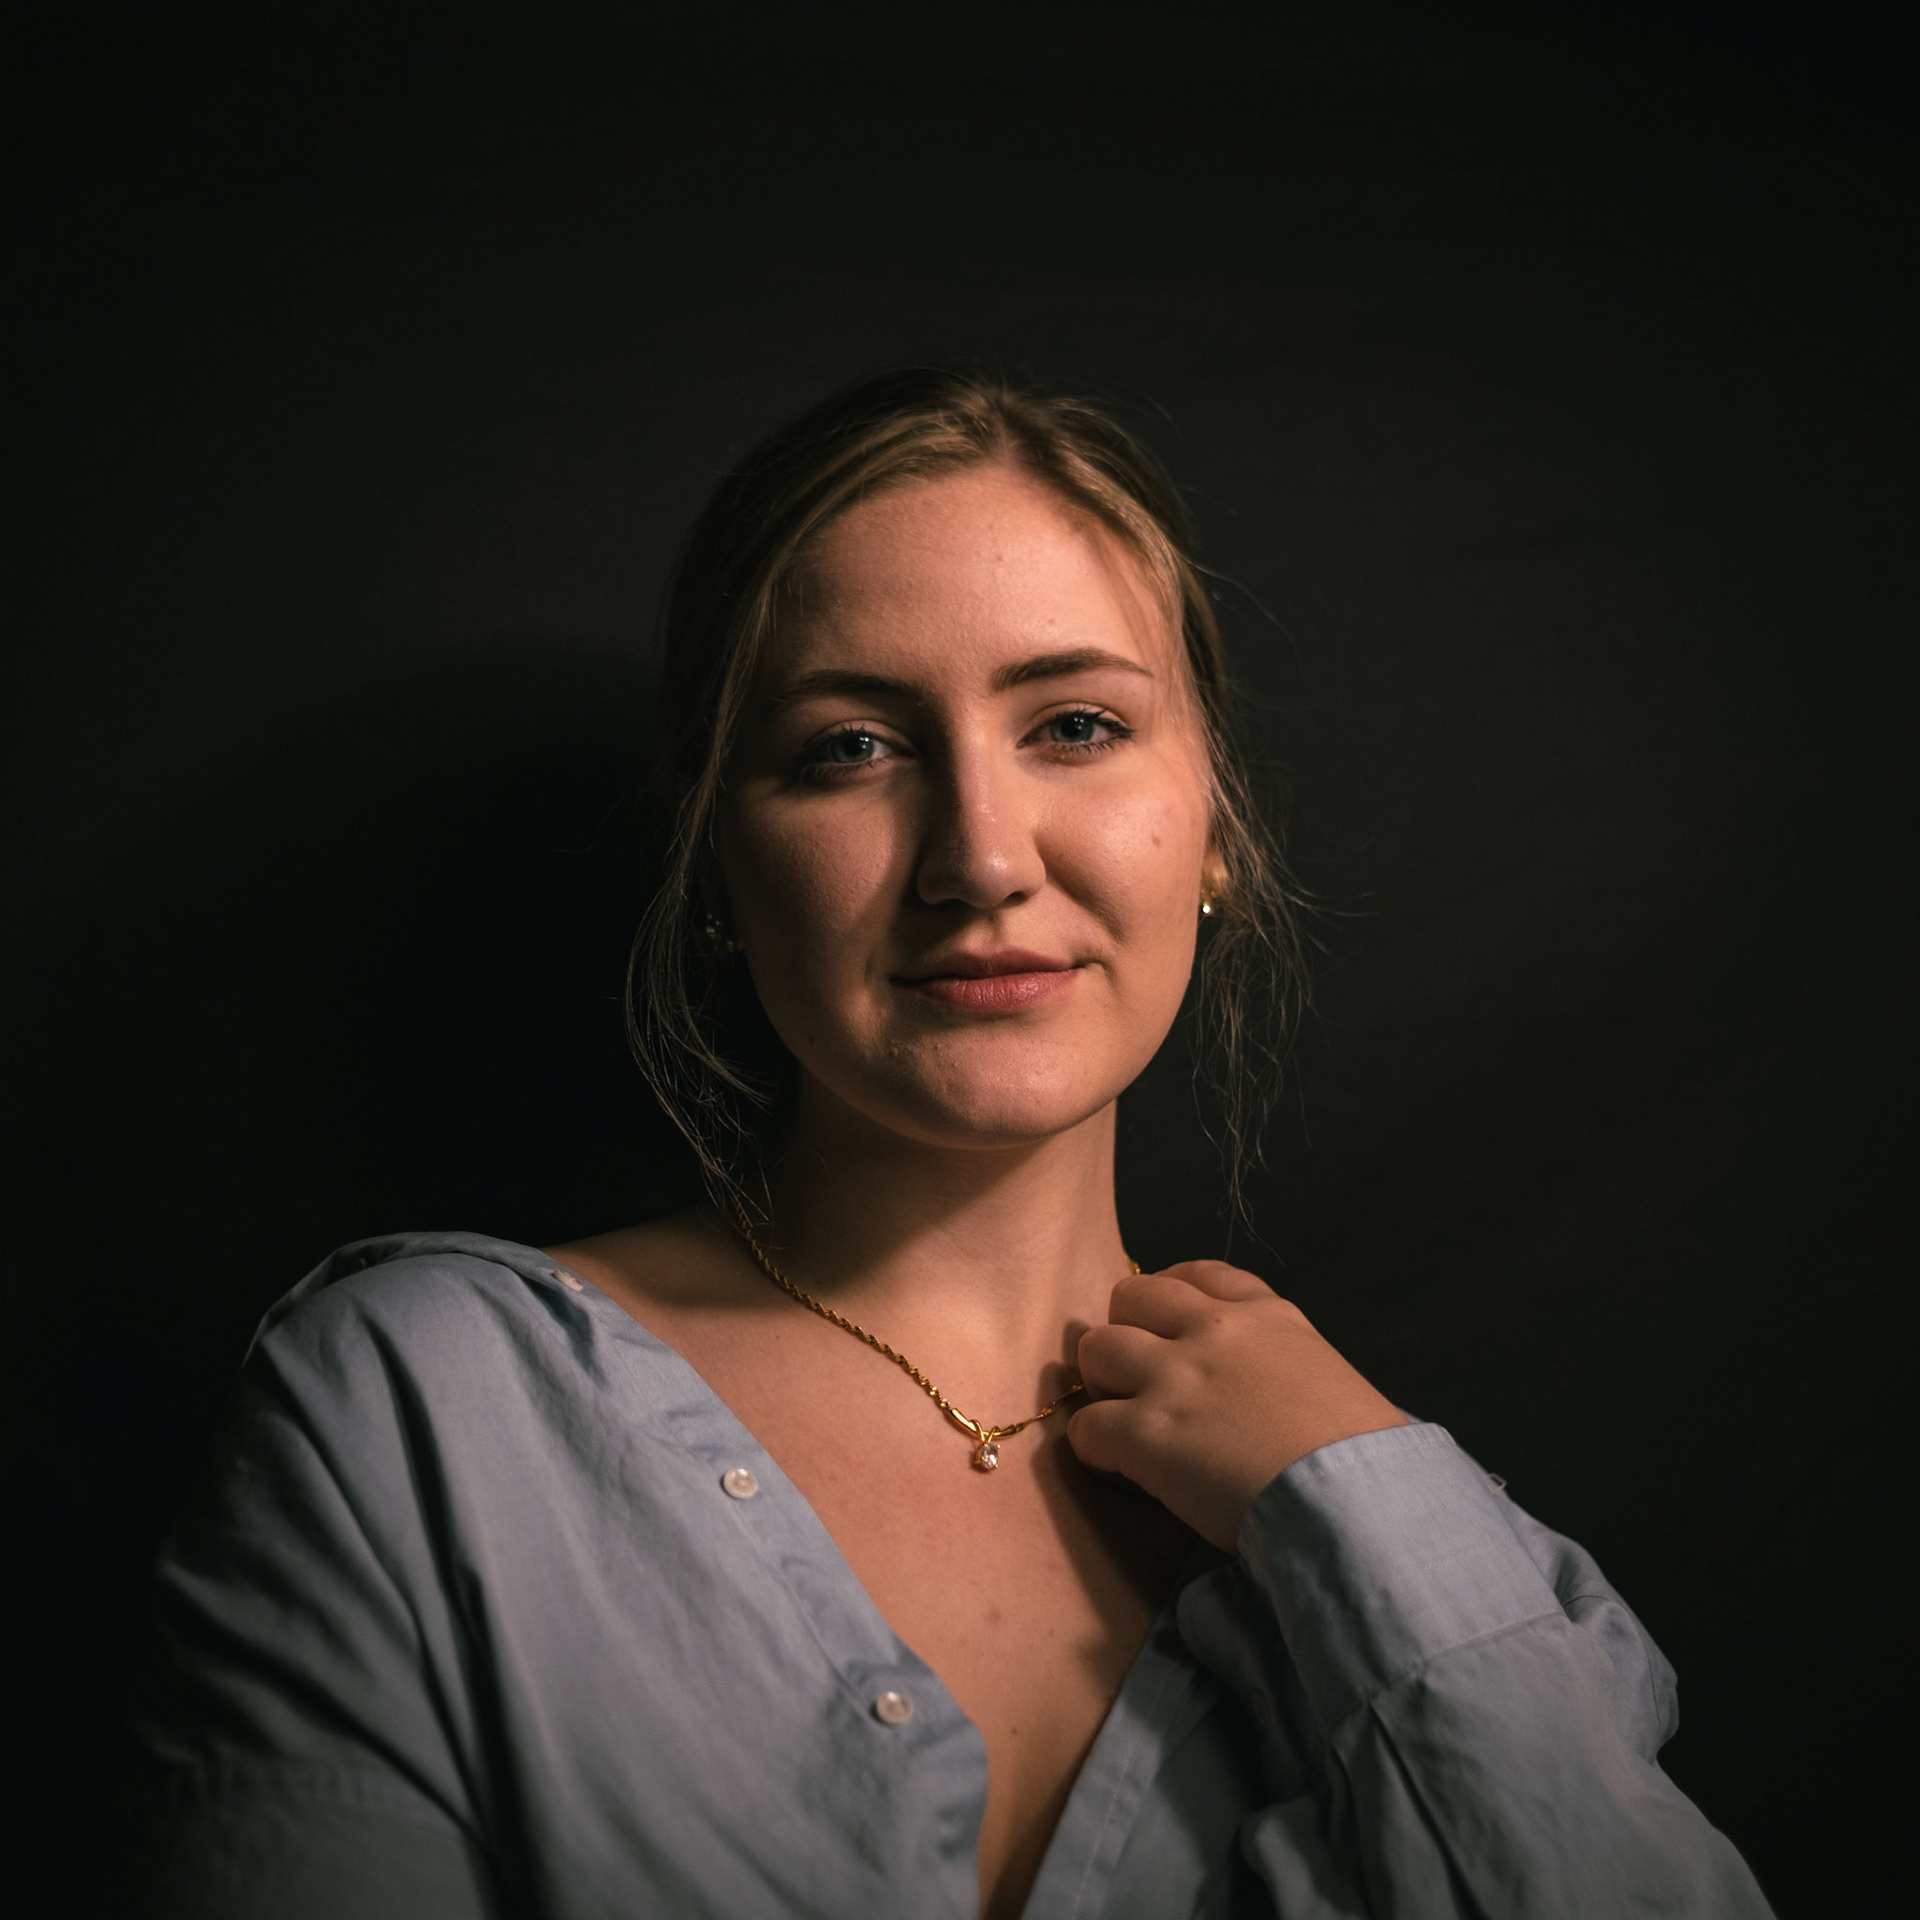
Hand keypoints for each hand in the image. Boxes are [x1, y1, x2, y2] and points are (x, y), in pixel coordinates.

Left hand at [1068, 1262, 1408, 1550]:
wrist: (1358, 1503)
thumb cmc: (1361, 1458)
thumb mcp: (1326, 1376)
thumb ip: (1280, 1362)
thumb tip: (1259, 1389)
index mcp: (1267, 1316)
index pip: (1197, 1274)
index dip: (1167, 1300)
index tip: (1162, 1328)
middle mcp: (1215, 1332)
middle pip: (1131, 1298)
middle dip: (1125, 1334)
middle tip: (1134, 1380)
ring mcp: (1176, 1377)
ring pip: (1096, 1349)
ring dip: (1100, 1385)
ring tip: (1119, 1421)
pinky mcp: (1148, 1434)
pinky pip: (1087, 1427)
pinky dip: (1093, 1449)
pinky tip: (1117, 1469)